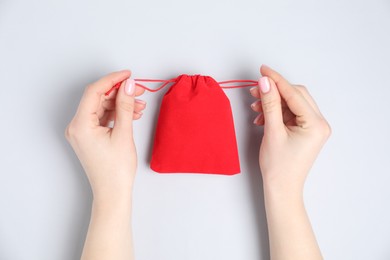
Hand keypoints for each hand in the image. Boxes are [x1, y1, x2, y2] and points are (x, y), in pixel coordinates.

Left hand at [65, 70, 145, 201]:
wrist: (112, 192)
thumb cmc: (116, 170)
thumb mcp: (124, 133)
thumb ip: (125, 106)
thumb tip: (128, 85)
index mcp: (80, 125)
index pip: (94, 92)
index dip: (112, 80)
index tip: (128, 75)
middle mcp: (76, 126)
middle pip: (98, 99)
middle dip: (119, 93)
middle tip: (138, 90)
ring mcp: (82, 132)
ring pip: (102, 107)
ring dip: (121, 104)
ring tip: (140, 106)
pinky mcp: (89, 136)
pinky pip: (102, 118)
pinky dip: (117, 114)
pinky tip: (132, 114)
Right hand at [250, 65, 330, 191]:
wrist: (281, 188)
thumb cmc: (278, 166)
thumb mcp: (272, 132)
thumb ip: (270, 104)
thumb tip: (265, 82)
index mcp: (316, 124)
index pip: (294, 94)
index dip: (277, 80)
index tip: (262, 70)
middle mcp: (319, 123)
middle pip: (296, 96)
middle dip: (274, 92)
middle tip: (256, 91)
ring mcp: (314, 127)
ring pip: (292, 104)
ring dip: (273, 103)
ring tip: (256, 108)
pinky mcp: (306, 131)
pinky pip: (291, 114)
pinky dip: (276, 113)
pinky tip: (262, 118)